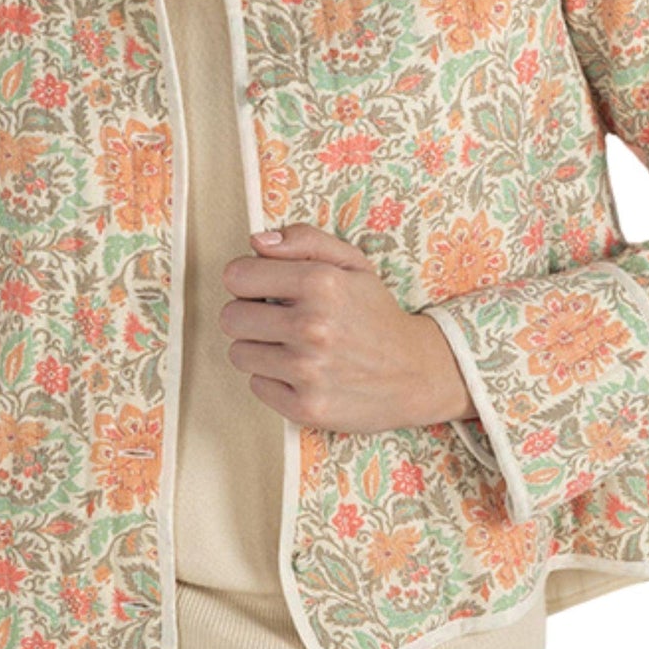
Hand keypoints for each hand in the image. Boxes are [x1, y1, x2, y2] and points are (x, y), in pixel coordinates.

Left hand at [219, 222, 477, 431]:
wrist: (417, 373)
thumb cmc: (377, 315)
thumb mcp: (352, 264)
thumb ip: (304, 242)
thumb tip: (256, 242)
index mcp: (321, 283)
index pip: (236, 276)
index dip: (247, 280)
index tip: (263, 289)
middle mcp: (312, 327)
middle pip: (230, 318)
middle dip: (249, 316)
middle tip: (277, 320)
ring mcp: (308, 371)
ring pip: (239, 354)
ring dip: (260, 349)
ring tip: (293, 347)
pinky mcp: (306, 407)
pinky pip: (256, 386)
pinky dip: (274, 380)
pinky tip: (302, 373)